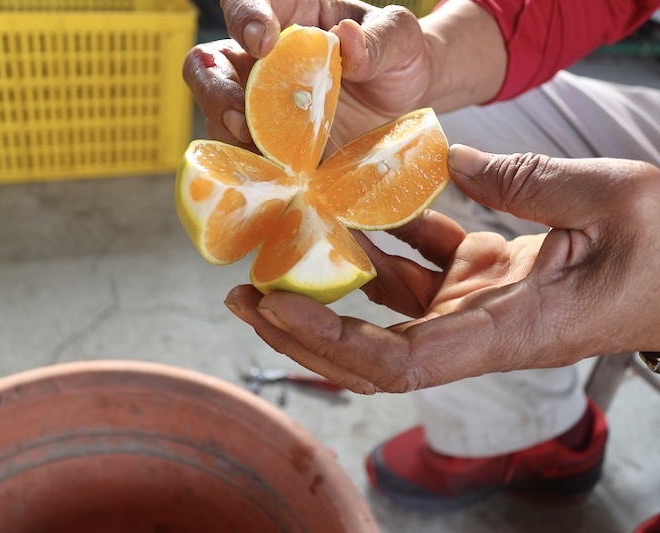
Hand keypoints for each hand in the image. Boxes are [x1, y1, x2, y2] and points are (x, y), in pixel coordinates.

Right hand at [183, 0, 505, 152]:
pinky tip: (276, 177)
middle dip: (214, 87)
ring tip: (261, 152)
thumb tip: (347, 38)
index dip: (244, 17)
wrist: (406, 108)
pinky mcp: (267, 144)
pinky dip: (252, 167)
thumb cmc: (399, 59)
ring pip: (216, 113)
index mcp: (288, 14)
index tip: (265, 41)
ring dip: (229, 135)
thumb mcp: (401, 40)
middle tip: (238, 114)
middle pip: (208, 63)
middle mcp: (260, 59)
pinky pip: (242, 155)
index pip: (245, 2)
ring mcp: (258, 103)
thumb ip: (379, 39)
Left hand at [225, 145, 659, 393]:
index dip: (332, 342)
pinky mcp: (482, 276)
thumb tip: (450, 162)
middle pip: (371, 351)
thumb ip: (527, 181)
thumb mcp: (612, 200)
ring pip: (385, 306)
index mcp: (509, 332)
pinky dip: (382, 241)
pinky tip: (347, 209)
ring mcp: (476, 304)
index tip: (277, 308)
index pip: (400, 361)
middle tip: (244, 294)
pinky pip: (419, 263)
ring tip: (274, 251)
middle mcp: (479, 330)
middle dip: (304, 329)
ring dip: (328, 284)